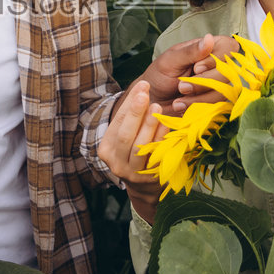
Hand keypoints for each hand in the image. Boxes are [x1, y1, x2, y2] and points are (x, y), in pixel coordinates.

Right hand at [97, 81, 166, 222]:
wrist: (144, 188)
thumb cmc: (135, 153)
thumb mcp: (128, 136)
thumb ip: (132, 116)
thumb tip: (143, 87)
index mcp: (106, 149)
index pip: (117, 123)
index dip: (129, 104)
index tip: (142, 85)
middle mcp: (116, 163)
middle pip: (125, 135)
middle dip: (135, 113)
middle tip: (144, 94)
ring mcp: (132, 173)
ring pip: (139, 147)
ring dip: (148, 125)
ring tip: (157, 106)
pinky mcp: (149, 178)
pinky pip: (156, 156)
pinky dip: (161, 139)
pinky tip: (166, 125)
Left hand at [113, 35, 236, 119]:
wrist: (151, 100)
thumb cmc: (159, 75)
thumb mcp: (170, 61)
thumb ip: (191, 52)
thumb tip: (209, 38)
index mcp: (208, 49)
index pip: (230, 47)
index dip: (217, 59)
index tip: (196, 67)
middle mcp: (217, 66)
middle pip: (229, 72)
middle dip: (204, 82)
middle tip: (181, 86)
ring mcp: (218, 85)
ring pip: (224, 92)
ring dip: (199, 98)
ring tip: (178, 100)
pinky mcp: (214, 103)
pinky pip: (217, 107)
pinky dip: (197, 108)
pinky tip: (181, 106)